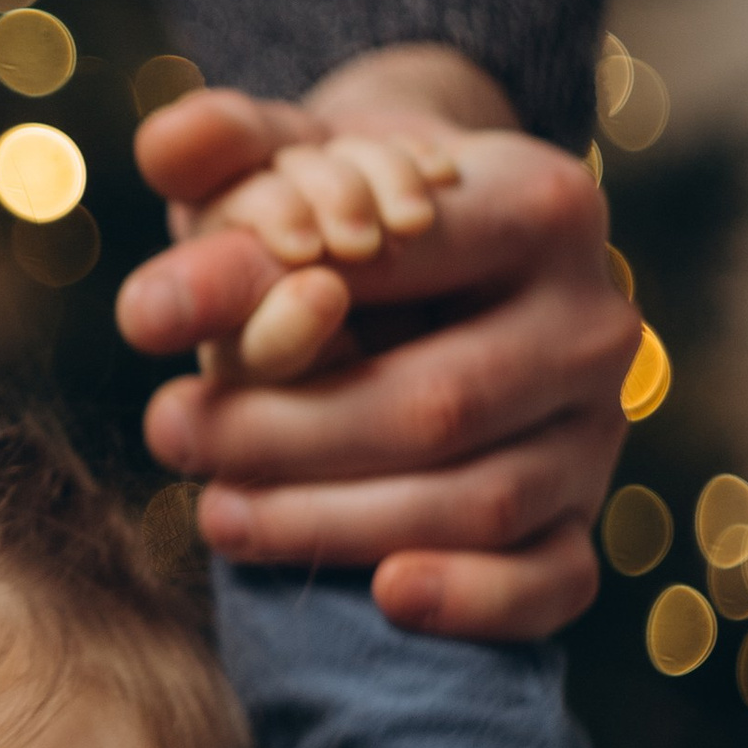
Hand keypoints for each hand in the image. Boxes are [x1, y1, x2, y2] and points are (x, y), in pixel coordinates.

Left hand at [115, 49, 636, 642]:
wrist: (423, 255)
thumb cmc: (341, 208)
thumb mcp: (284, 160)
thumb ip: (226, 149)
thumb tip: (165, 148)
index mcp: (544, 201)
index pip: (404, 262)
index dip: (270, 299)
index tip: (148, 323)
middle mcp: (594, 316)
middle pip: (437, 404)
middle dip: (283, 433)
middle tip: (168, 430)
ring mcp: (598, 424)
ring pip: (480, 502)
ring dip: (332, 523)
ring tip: (216, 511)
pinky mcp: (584, 512)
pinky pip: (552, 580)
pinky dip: (472, 599)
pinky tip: (380, 595)